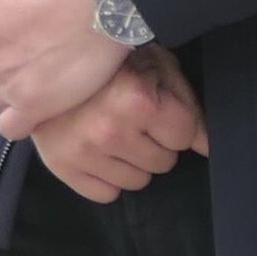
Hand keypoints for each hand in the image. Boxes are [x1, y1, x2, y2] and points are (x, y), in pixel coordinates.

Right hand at [31, 47, 209, 204]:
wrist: (48, 62)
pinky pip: (107, 194)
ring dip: (134, 161)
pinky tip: (100, 149)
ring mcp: (83, 153)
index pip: (185, 136)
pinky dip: (108, 176)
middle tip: (136, 120)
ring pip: (138, 183)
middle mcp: (110, 130)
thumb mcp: (157, 66)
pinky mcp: (61, 168)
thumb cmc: (111, 61)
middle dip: (157, 142)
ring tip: (117, 132)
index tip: (162, 109)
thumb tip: (207, 145)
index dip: (177, 122)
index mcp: (137, 100)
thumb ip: (186, 105)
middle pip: (164, 162)